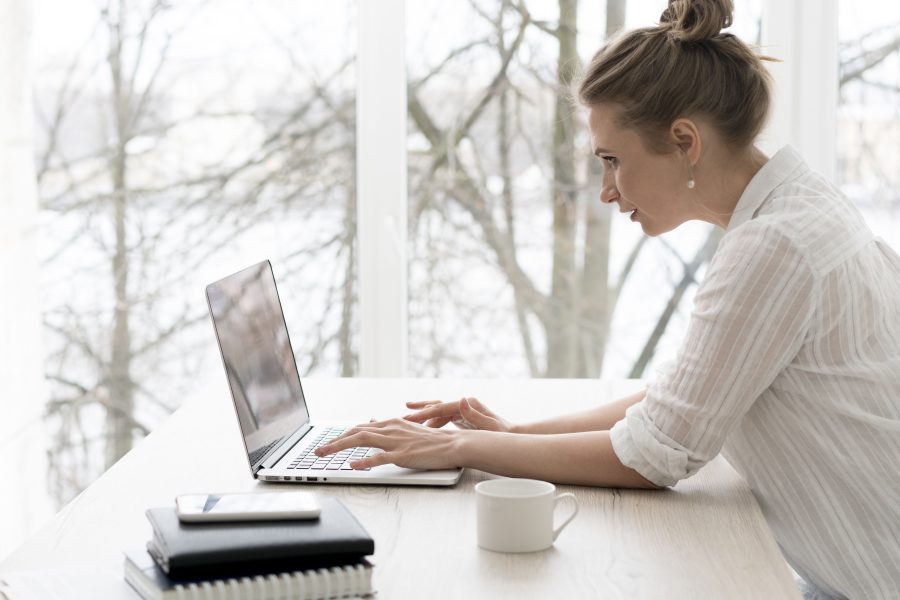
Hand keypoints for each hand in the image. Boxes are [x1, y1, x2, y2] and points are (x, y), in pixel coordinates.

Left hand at [314, 418, 462, 469]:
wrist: (454, 444)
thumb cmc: (432, 441)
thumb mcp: (407, 431)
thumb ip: (389, 429)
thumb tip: (371, 423)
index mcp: (391, 423)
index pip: (359, 428)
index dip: (341, 436)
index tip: (327, 443)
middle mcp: (391, 429)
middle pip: (355, 432)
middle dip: (333, 441)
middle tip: (316, 451)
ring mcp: (396, 442)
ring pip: (361, 440)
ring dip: (339, 448)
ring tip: (323, 455)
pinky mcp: (403, 455)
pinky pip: (379, 457)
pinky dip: (364, 461)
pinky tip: (352, 465)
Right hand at [404, 397, 515, 431]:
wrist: (511, 435)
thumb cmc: (502, 434)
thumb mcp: (489, 426)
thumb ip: (474, 415)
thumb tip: (461, 399)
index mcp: (468, 404)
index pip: (441, 408)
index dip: (424, 413)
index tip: (409, 418)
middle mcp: (463, 403)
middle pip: (436, 406)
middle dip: (419, 411)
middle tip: (401, 416)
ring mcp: (462, 409)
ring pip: (437, 412)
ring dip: (422, 418)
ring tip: (405, 423)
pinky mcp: (461, 417)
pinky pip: (441, 419)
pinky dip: (430, 424)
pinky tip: (420, 430)